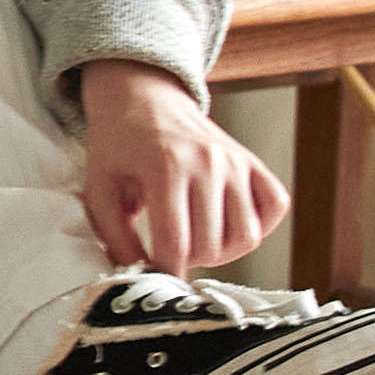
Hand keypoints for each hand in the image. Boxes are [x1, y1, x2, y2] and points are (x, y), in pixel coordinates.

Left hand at [77, 63, 286, 276]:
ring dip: (222, 252)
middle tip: (170, 249)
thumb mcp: (100, 185)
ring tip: (196, 240)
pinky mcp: (253, 162)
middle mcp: (208, 161)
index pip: (176, 243)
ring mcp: (236, 161)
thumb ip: (113, 234)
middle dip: (189, 261)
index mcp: (166, 165)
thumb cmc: (119, 143)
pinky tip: (225, 224)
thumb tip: (136, 275)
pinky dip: (256, 226)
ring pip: (247, 236)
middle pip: (212, 246)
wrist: (144, 97)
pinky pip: (274, 208)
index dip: (164, 271)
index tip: (154, 277)